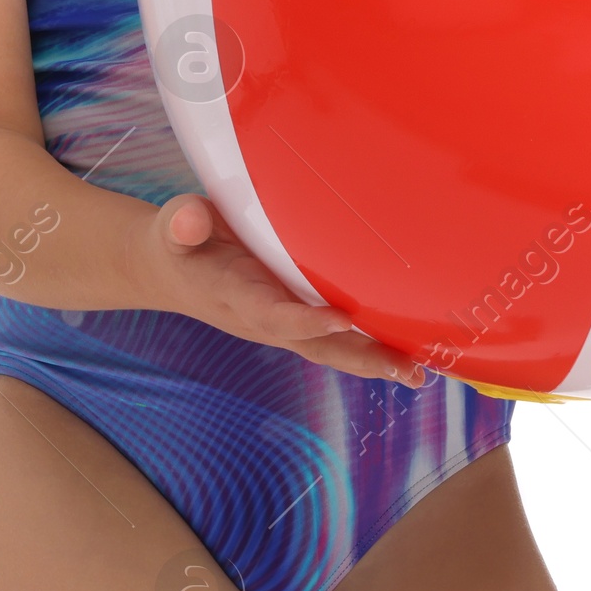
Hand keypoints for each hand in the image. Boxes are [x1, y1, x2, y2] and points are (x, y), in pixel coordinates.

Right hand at [135, 194, 426, 386]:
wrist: (171, 269)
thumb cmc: (180, 240)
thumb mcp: (174, 225)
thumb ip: (182, 223)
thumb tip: (188, 219)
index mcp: (234, 294)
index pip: (272, 312)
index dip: (303, 320)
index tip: (340, 321)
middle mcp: (262, 318)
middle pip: (314, 346)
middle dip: (360, 358)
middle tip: (407, 370)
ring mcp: (279, 323)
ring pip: (330, 349)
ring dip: (373, 361)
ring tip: (419, 372)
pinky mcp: (291, 318)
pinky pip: (332, 339)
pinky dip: (367, 348)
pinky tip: (403, 354)